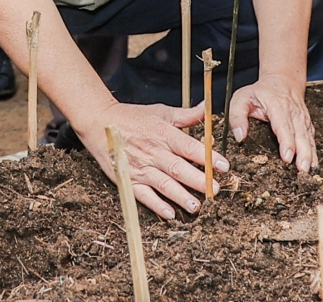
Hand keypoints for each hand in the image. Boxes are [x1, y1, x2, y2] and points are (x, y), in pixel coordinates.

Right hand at [79, 100, 226, 219]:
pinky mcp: (128, 179)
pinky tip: (169, 213)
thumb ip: (186, 115)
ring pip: (164, 184)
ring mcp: (140, 167)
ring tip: (196, 207)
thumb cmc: (132, 117)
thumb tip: (208, 108)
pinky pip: (143, 195)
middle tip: (214, 190)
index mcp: (163, 133)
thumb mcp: (161, 112)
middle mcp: (153, 152)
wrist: (98, 122)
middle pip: (178, 168)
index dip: (207, 157)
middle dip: (198, 180)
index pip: (189, 147)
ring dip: (181, 196)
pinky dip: (156, 204)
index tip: (223, 166)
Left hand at [226, 75, 315, 172]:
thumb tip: (240, 137)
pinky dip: (314, 151)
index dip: (286, 142)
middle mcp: (293, 112)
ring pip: (308, 138)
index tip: (287, 157)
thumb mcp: (242, 98)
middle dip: (302, 153)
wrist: (282, 80)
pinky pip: (311, 138)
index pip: (283, 125)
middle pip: (300, 134)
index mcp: (277, 105)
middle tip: (302, 169)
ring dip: (310, 154)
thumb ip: (237, 116)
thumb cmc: (260, 92)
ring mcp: (302, 118)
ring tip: (309, 170)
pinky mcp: (307, 124)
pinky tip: (313, 164)